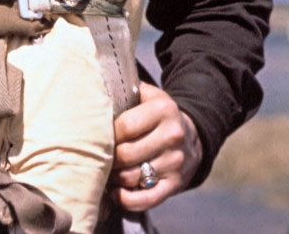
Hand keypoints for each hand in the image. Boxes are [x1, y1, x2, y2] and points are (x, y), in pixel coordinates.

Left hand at [108, 82, 201, 212]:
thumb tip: (94, 89)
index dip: (108, 134)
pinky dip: (127, 199)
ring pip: (133, 177)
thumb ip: (125, 90)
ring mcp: (175, 163)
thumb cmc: (158, 114)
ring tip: (106, 171)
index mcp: (163, 110)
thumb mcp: (148, 95)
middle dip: (109, 157)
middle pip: (127, 154)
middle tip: (99, 155)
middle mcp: (172, 136)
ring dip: (115, 177)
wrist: (193, 137)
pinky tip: (116, 192)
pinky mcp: (175, 185)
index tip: (100, 135)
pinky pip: (147, 199)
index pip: (125, 126)